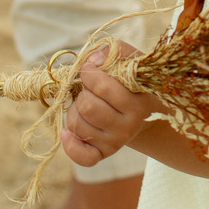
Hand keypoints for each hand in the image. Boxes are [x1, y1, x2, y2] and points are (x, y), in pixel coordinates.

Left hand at [61, 42, 160, 166]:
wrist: (141, 110)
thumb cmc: (130, 81)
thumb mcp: (129, 60)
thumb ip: (113, 51)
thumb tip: (93, 61)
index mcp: (138, 104)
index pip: (103, 88)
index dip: (89, 73)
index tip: (90, 69)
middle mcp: (129, 127)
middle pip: (88, 108)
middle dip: (82, 92)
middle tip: (89, 89)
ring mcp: (115, 143)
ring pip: (78, 125)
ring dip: (74, 109)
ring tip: (86, 103)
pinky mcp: (102, 154)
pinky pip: (82, 157)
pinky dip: (70, 144)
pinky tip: (66, 132)